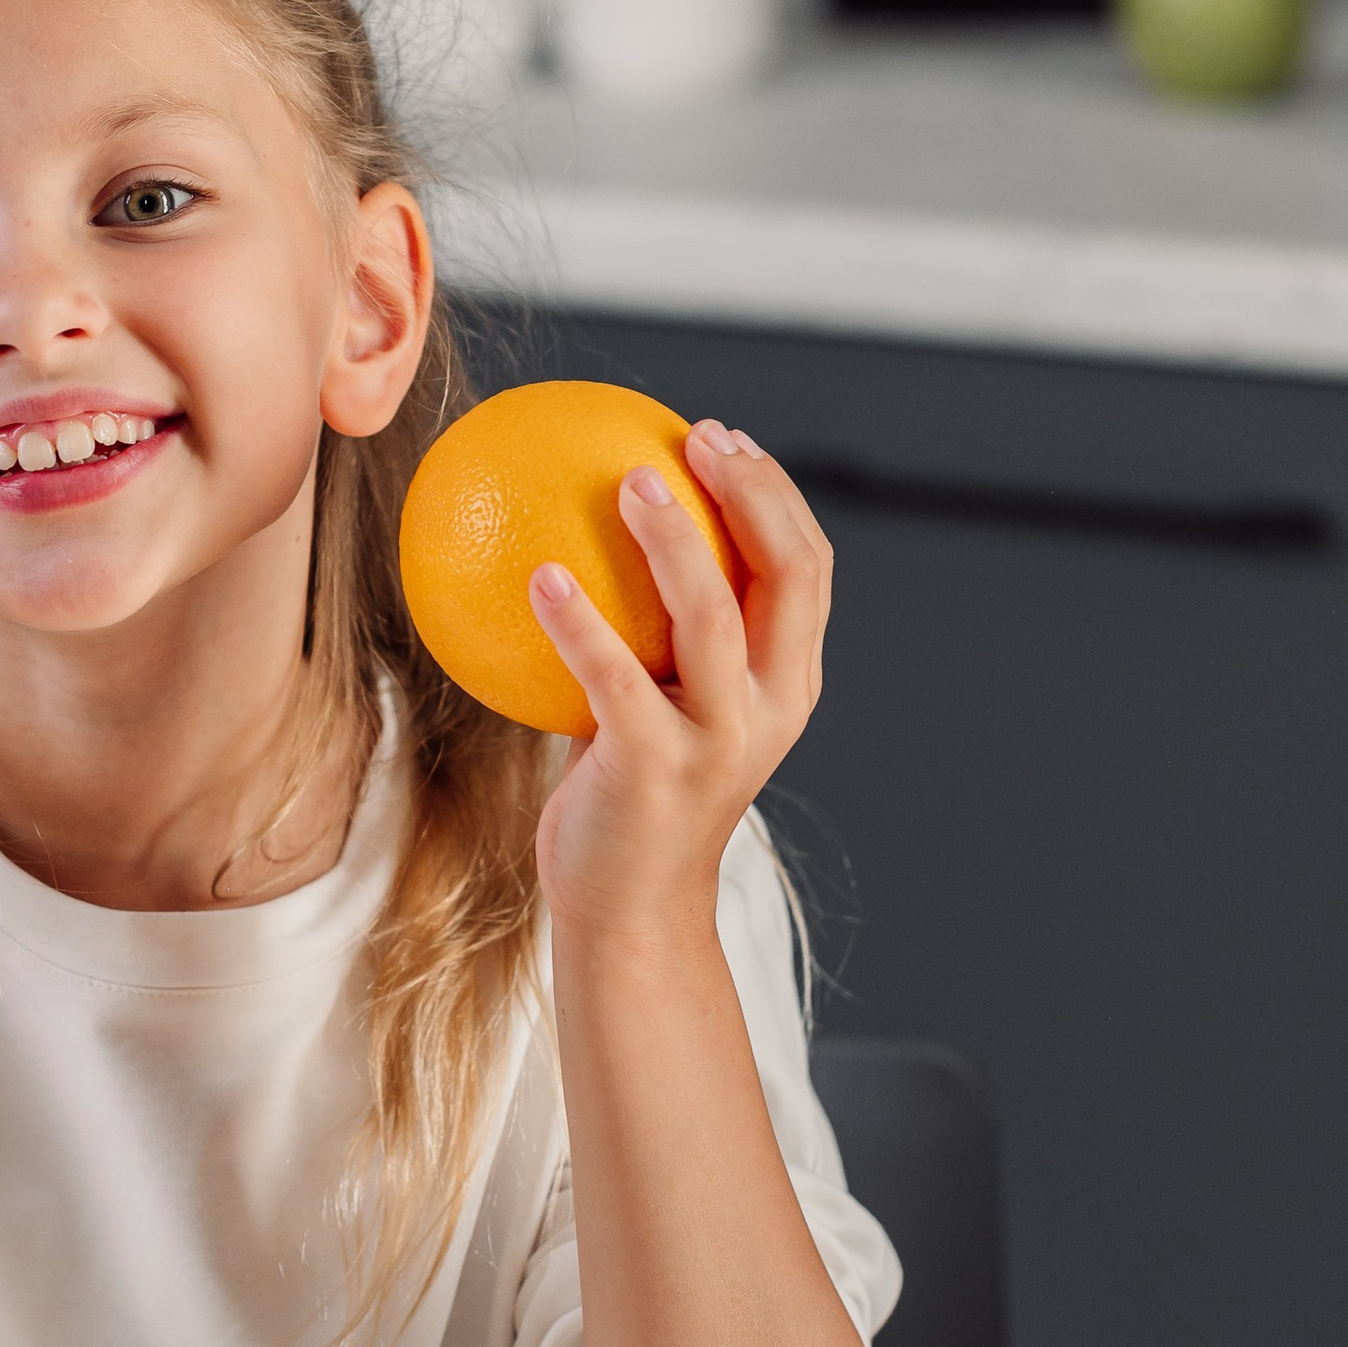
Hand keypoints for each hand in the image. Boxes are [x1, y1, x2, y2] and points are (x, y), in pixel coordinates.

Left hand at [530, 425, 831, 949]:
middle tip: (692, 440)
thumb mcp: (665, 704)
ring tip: (629, 482)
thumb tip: (590, 529)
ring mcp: (721, 741)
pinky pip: (614, 680)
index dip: (775, 494)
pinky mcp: (657, 770)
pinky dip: (578, 623)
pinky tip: (539, 577)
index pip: (808, 568)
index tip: (721, 438)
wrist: (629, 908)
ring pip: (714, 619)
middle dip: (751, 495)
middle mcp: (770, 707)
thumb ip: (656, 633)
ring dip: (674, 543)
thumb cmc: (631, 790)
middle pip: (788, 576)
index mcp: (788, 683)